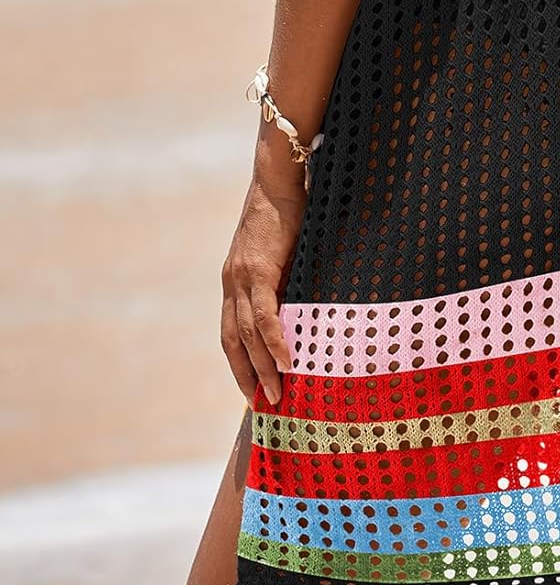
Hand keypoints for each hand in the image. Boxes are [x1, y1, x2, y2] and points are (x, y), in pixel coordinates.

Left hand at [220, 166, 304, 408]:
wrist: (278, 178)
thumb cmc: (287, 210)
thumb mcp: (283, 251)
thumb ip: (286, 277)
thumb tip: (305, 303)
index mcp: (234, 280)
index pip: (229, 333)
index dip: (239, 363)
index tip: (252, 390)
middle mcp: (232, 282)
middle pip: (233, 341)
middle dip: (248, 375)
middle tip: (266, 406)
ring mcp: (241, 277)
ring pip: (247, 335)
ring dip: (262, 367)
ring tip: (279, 394)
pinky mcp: (257, 269)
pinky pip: (264, 315)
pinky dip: (274, 341)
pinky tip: (286, 362)